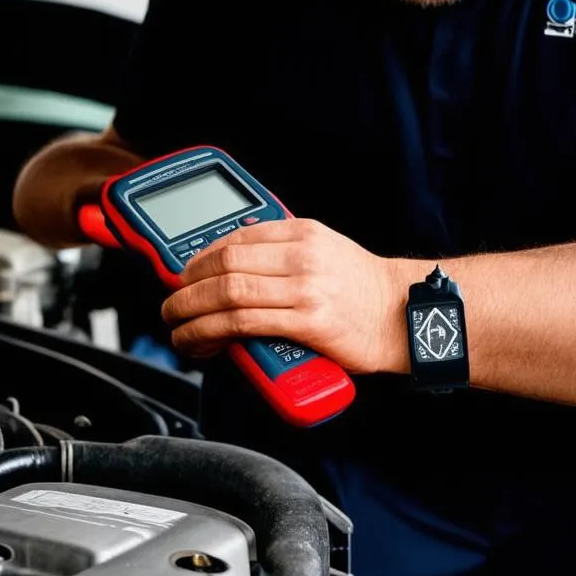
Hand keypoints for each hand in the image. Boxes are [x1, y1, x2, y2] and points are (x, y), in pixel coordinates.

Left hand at [160, 219, 405, 373]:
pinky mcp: (307, 323)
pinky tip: (201, 342)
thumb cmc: (362, 288)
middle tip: (171, 304)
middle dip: (186, 287)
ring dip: (190, 313)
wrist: (403, 315)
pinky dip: (211, 334)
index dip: (199, 258)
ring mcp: (305, 289)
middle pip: (224, 265)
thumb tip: (233, 264)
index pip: (235, 237)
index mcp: (303, 233)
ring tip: (177, 327)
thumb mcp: (325, 250)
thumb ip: (284, 252)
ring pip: (227, 295)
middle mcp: (302, 256)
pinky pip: (243, 325)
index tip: (183, 275)